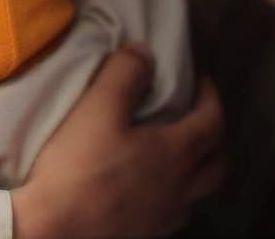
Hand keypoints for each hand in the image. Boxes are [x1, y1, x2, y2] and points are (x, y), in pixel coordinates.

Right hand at [12, 46, 223, 237]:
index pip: (213, 123)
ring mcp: (166, 218)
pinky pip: (177, 212)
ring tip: (177, 152)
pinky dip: (177, 194)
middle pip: (219, 165)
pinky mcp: (149, 235)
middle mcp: (181, 189)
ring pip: (200, 193)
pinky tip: (152, 187)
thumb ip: (124, 74)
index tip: (201, 81)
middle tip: (198, 117)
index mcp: (175, 154)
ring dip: (199, 169)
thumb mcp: (97, 107)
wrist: (55, 227)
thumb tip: (146, 53)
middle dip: (215, 137)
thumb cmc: (79, 164)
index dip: (212, 98)